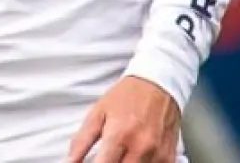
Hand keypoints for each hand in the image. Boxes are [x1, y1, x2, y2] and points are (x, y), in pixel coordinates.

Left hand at [66, 76, 180, 162]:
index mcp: (119, 136)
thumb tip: (70, 162)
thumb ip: (81, 141)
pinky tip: (133, 158)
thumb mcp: (97, 114)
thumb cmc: (125, 97)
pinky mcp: (170, 158)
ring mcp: (158, 155)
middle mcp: (141, 148)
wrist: (157, 84)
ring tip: (119, 156)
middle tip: (105, 158)